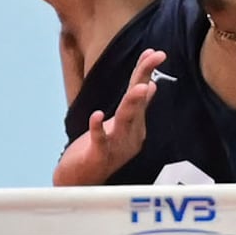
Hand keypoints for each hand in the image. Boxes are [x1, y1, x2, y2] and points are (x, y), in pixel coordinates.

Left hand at [56, 49, 164, 187]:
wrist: (79, 182)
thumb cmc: (101, 152)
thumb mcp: (121, 126)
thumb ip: (136, 107)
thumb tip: (151, 85)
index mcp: (136, 126)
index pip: (141, 92)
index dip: (146, 71)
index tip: (155, 52)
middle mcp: (130, 135)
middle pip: (138, 103)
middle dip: (144, 78)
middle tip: (155, 58)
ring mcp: (116, 147)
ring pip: (126, 121)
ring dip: (132, 105)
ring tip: (139, 88)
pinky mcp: (98, 157)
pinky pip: (100, 141)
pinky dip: (98, 128)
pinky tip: (97, 115)